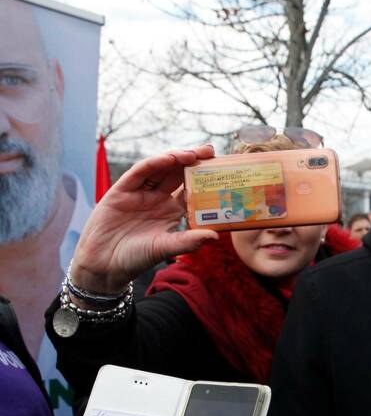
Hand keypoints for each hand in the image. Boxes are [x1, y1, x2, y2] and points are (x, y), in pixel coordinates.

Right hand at [69, 146, 219, 294]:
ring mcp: (140, 193)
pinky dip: (154, 163)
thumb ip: (189, 241)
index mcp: (172, 211)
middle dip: (194, 161)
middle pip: (178, 174)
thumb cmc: (136, 258)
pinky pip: (140, 173)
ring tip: (194, 153)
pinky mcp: (122, 190)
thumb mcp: (166, 248)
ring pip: (161, 169)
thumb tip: (215, 236)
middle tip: (211, 151)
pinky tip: (169, 158)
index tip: (222, 169)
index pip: (192, 190)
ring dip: (176, 158)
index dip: (205, 179)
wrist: (103, 264)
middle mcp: (158, 199)